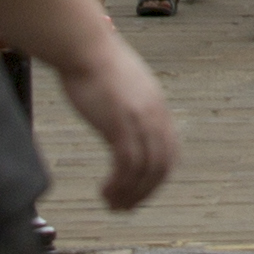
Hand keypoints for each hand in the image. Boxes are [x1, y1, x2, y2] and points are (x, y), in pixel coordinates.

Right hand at [55, 34, 181, 212]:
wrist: (83, 45)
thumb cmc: (94, 62)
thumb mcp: (123, 85)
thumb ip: (129, 105)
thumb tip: (121, 118)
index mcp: (157, 106)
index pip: (170, 152)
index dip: (157, 177)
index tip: (141, 191)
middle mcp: (154, 114)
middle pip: (161, 166)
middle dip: (145, 193)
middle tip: (126, 208)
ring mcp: (139, 119)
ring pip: (145, 170)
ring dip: (130, 193)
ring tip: (112, 204)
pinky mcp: (119, 123)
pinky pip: (127, 165)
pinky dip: (120, 184)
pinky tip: (106, 191)